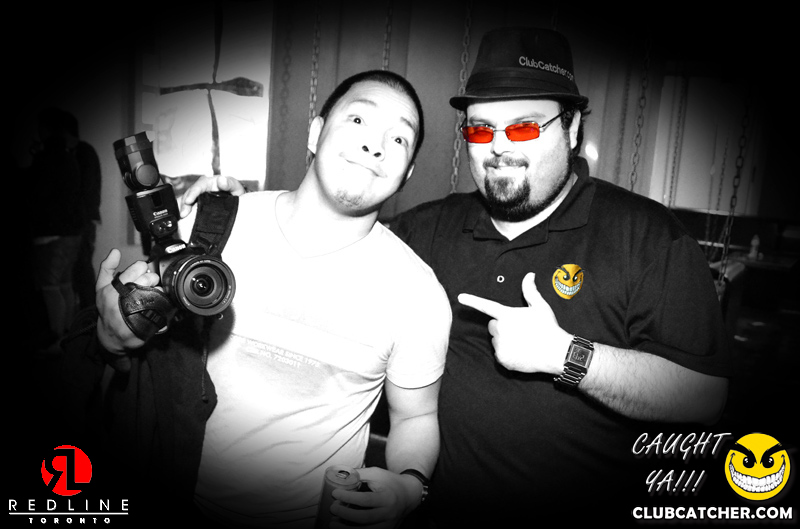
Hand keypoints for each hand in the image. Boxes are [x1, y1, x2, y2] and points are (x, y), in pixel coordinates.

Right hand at [95, 249, 159, 364]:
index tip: (140, 275)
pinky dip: (163, 306)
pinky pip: (162, 308)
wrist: (110, 336)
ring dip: (158, 292)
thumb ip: (107, 267)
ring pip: (158, 292)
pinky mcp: (146, 324)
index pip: (138, 267)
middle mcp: (124, 300)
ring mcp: (135, 313)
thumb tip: (115, 251)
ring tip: (150, 297)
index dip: (142, 269)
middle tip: (146, 286)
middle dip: (151, 280)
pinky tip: (156, 307)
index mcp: (114, 289)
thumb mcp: (101, 287)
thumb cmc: (106, 309)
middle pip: (150, 278)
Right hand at [179, 175, 246, 217]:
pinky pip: (190, 207)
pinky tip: (184, 219)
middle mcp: (203, 189)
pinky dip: (186, 212)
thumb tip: (221, 180)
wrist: (238, 201)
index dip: (193, 192)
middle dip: (185, 203)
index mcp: (210, 182)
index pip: (199, 185)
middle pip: (190, 193)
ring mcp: (200, 197)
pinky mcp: (199, 205)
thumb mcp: (235, 186)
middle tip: (183, 213)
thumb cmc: (235, 191)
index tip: (188, 200)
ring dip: (184, 208)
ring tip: (182, 217)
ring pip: (188, 201)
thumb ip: (229, 183)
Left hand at [329, 467, 420, 528]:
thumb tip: (339, 475)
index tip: (335, 493)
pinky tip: (344, 528)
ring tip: (332, 524)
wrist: (409, 495)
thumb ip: (359, 474)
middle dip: (345, 515)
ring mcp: (388, 525)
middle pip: (364, 518)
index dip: (348, 498)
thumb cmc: (390, 482)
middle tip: (332, 508)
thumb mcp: (377, 473)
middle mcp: (388, 513)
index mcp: (387, 497)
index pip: (365, 500)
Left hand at [458, 272, 570, 373]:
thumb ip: (530, 291)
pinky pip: (499, 355)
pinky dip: (507, 354)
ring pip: (496, 340)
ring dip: (504, 340)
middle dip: (502, 327)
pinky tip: (520, 353)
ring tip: (522, 342)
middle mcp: (501, 329)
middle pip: (493, 326)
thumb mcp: (540, 307)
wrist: (555, 352)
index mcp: (507, 315)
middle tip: (519, 330)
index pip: (486, 306)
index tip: (460, 297)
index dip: (472, 301)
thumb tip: (529, 274)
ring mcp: (500, 345)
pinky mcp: (502, 359)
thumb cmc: (548, 328)